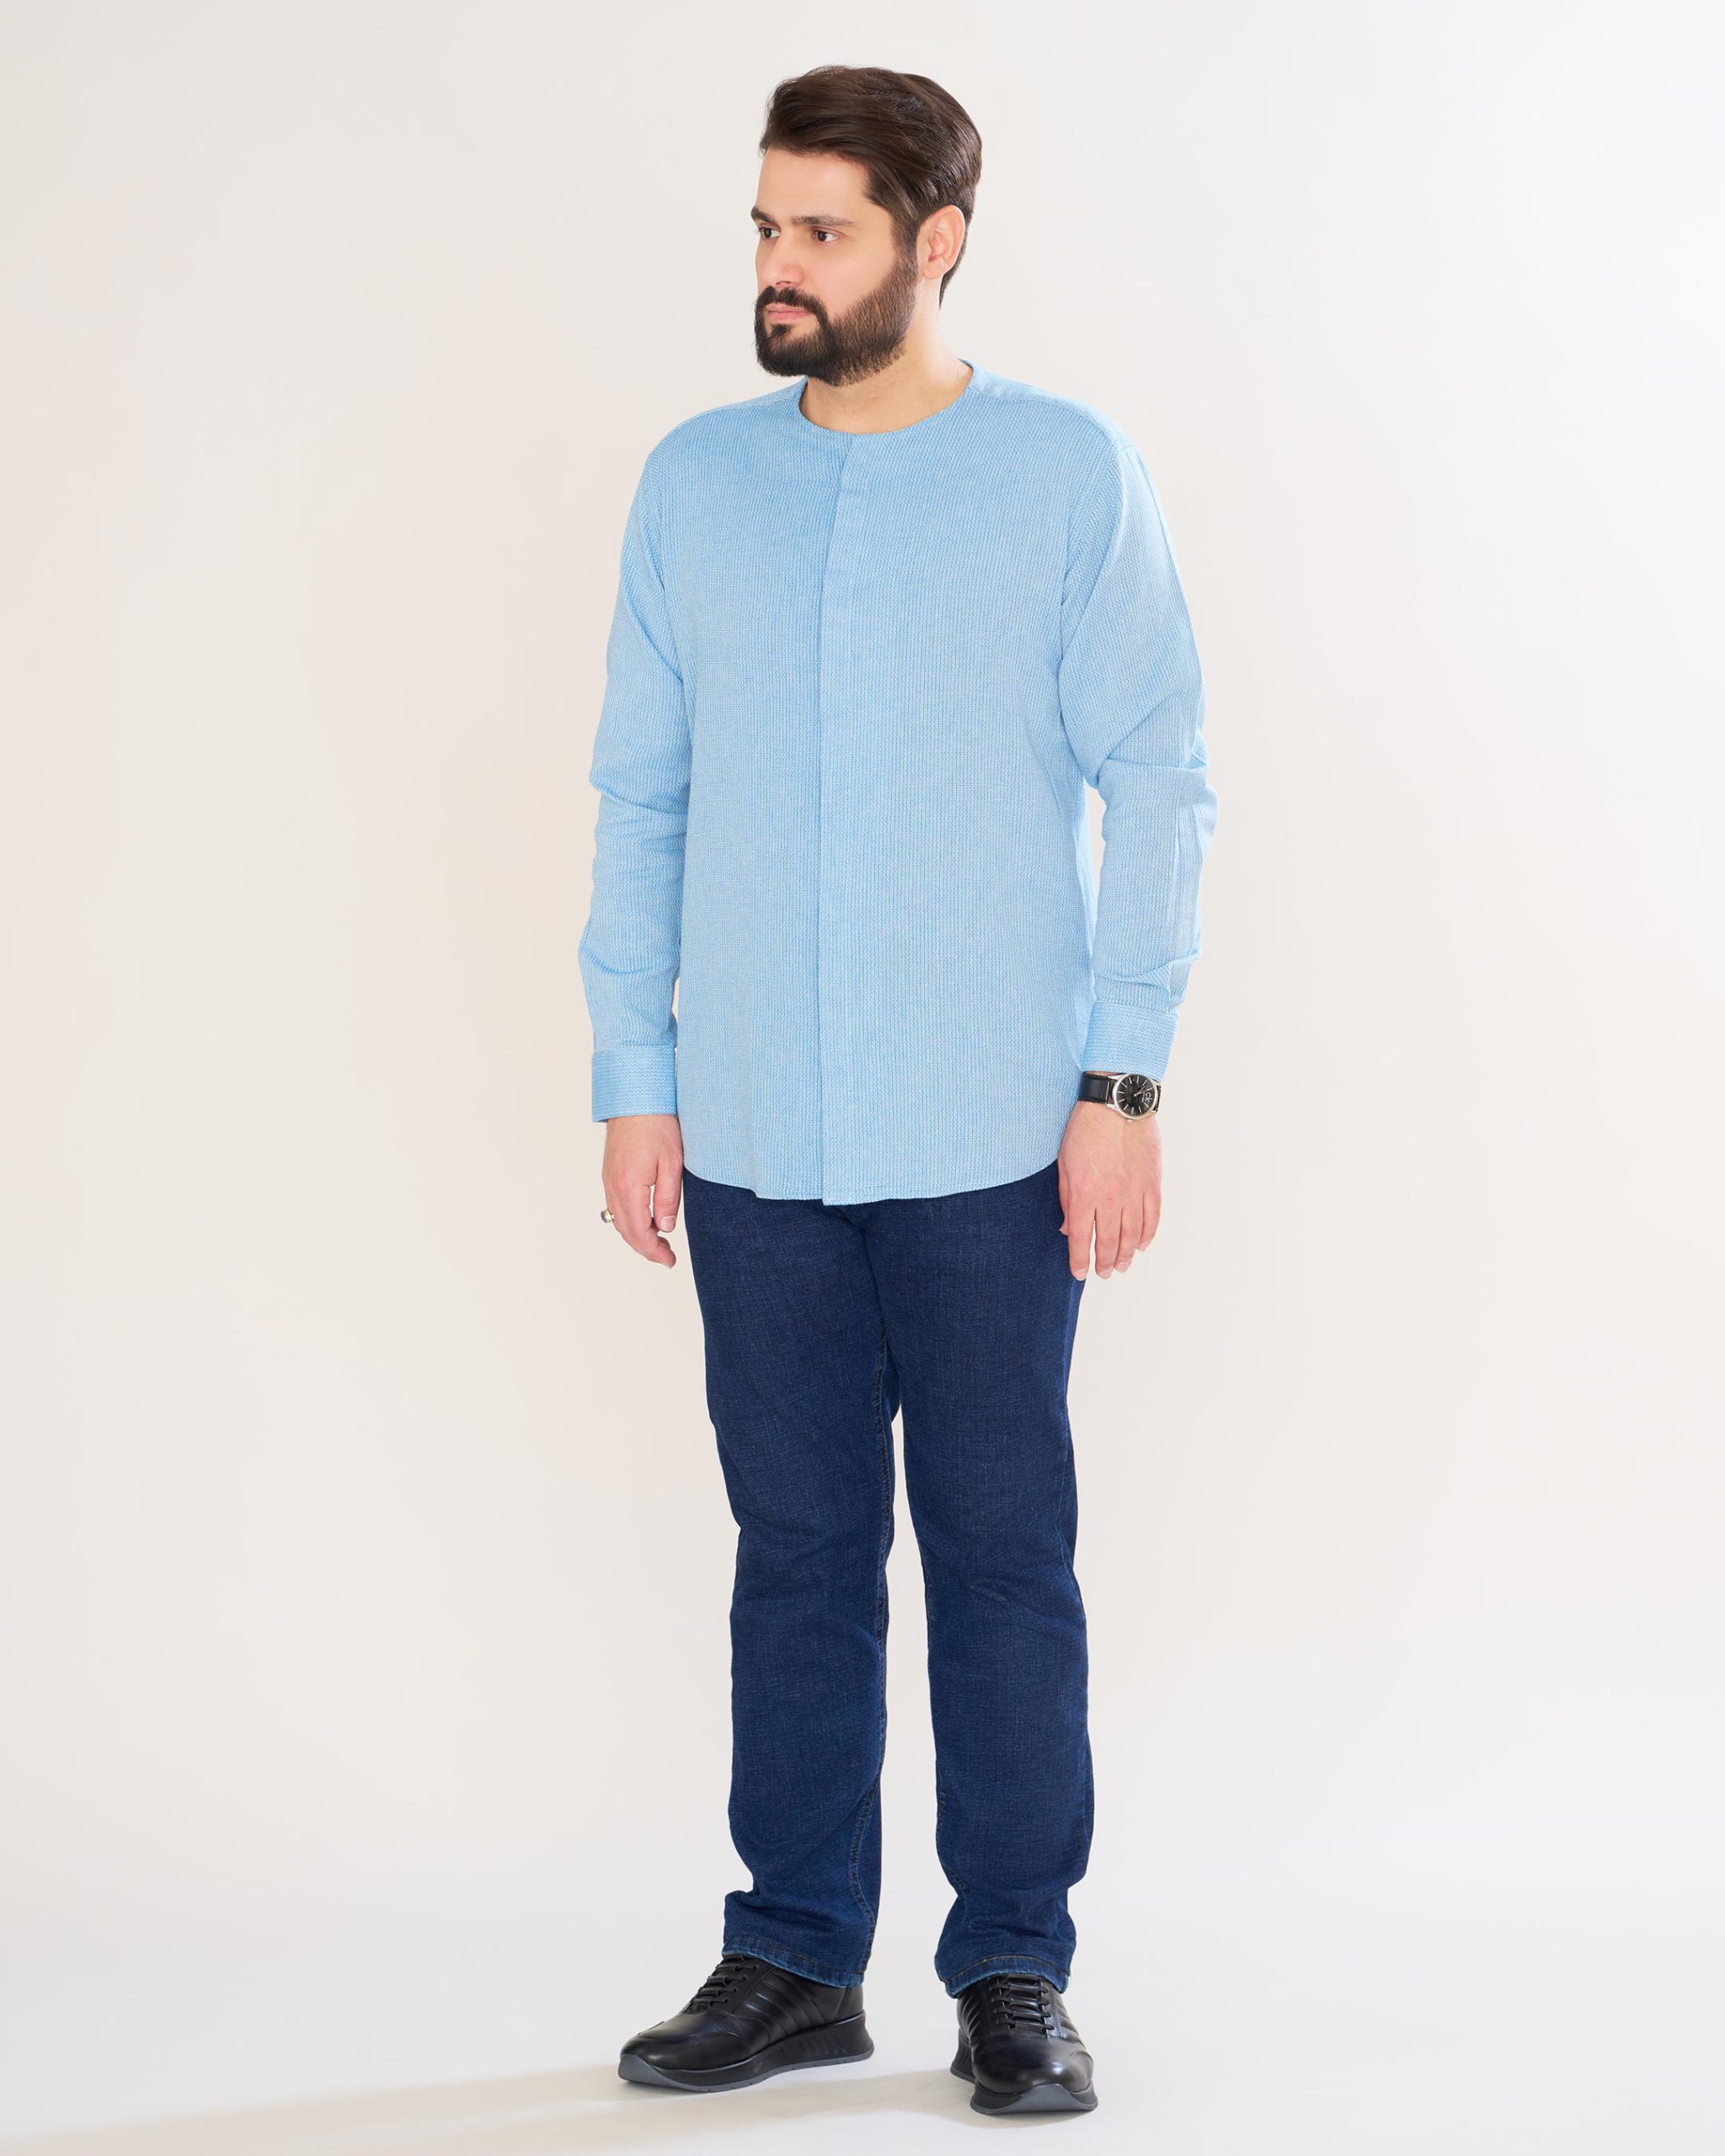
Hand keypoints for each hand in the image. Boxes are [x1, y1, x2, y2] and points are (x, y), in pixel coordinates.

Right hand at [601, 1113, 682, 1266]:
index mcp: (630, 1187)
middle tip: (666, 1258)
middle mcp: (614, 1186)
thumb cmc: (658, 1125)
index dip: (654, 1251)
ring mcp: (609, 1180)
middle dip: (645, 1248)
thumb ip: (668, 1199)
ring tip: (658, 1243)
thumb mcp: (673, 1164)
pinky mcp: (610, 1173)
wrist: (636, 1098)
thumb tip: (665, 1228)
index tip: (669, 1261)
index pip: (639, 1232)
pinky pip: (615, 1206)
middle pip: (626, 1231)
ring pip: (618, 1220)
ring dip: (636, 1236)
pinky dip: (628, 1221)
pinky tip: (643, 1221)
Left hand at [1057, 1100, 1161, 1279]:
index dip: (1080, 1261)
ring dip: (1126, 1255)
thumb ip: (1067, 1200)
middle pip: (1109, 1242)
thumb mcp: (1064, 1165)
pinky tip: (1142, 1245)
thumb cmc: (1084, 1131)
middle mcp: (1111, 1198)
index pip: (1081, 1239)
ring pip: (1133, 1235)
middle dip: (1105, 1263)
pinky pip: (1153, 1217)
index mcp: (1085, 1194)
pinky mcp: (1153, 1183)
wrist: (1116, 1105)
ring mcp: (1135, 1192)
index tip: (1080, 1273)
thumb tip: (1068, 1229)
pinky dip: (1148, 1235)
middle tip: (1104, 1274)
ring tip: (1122, 1267)